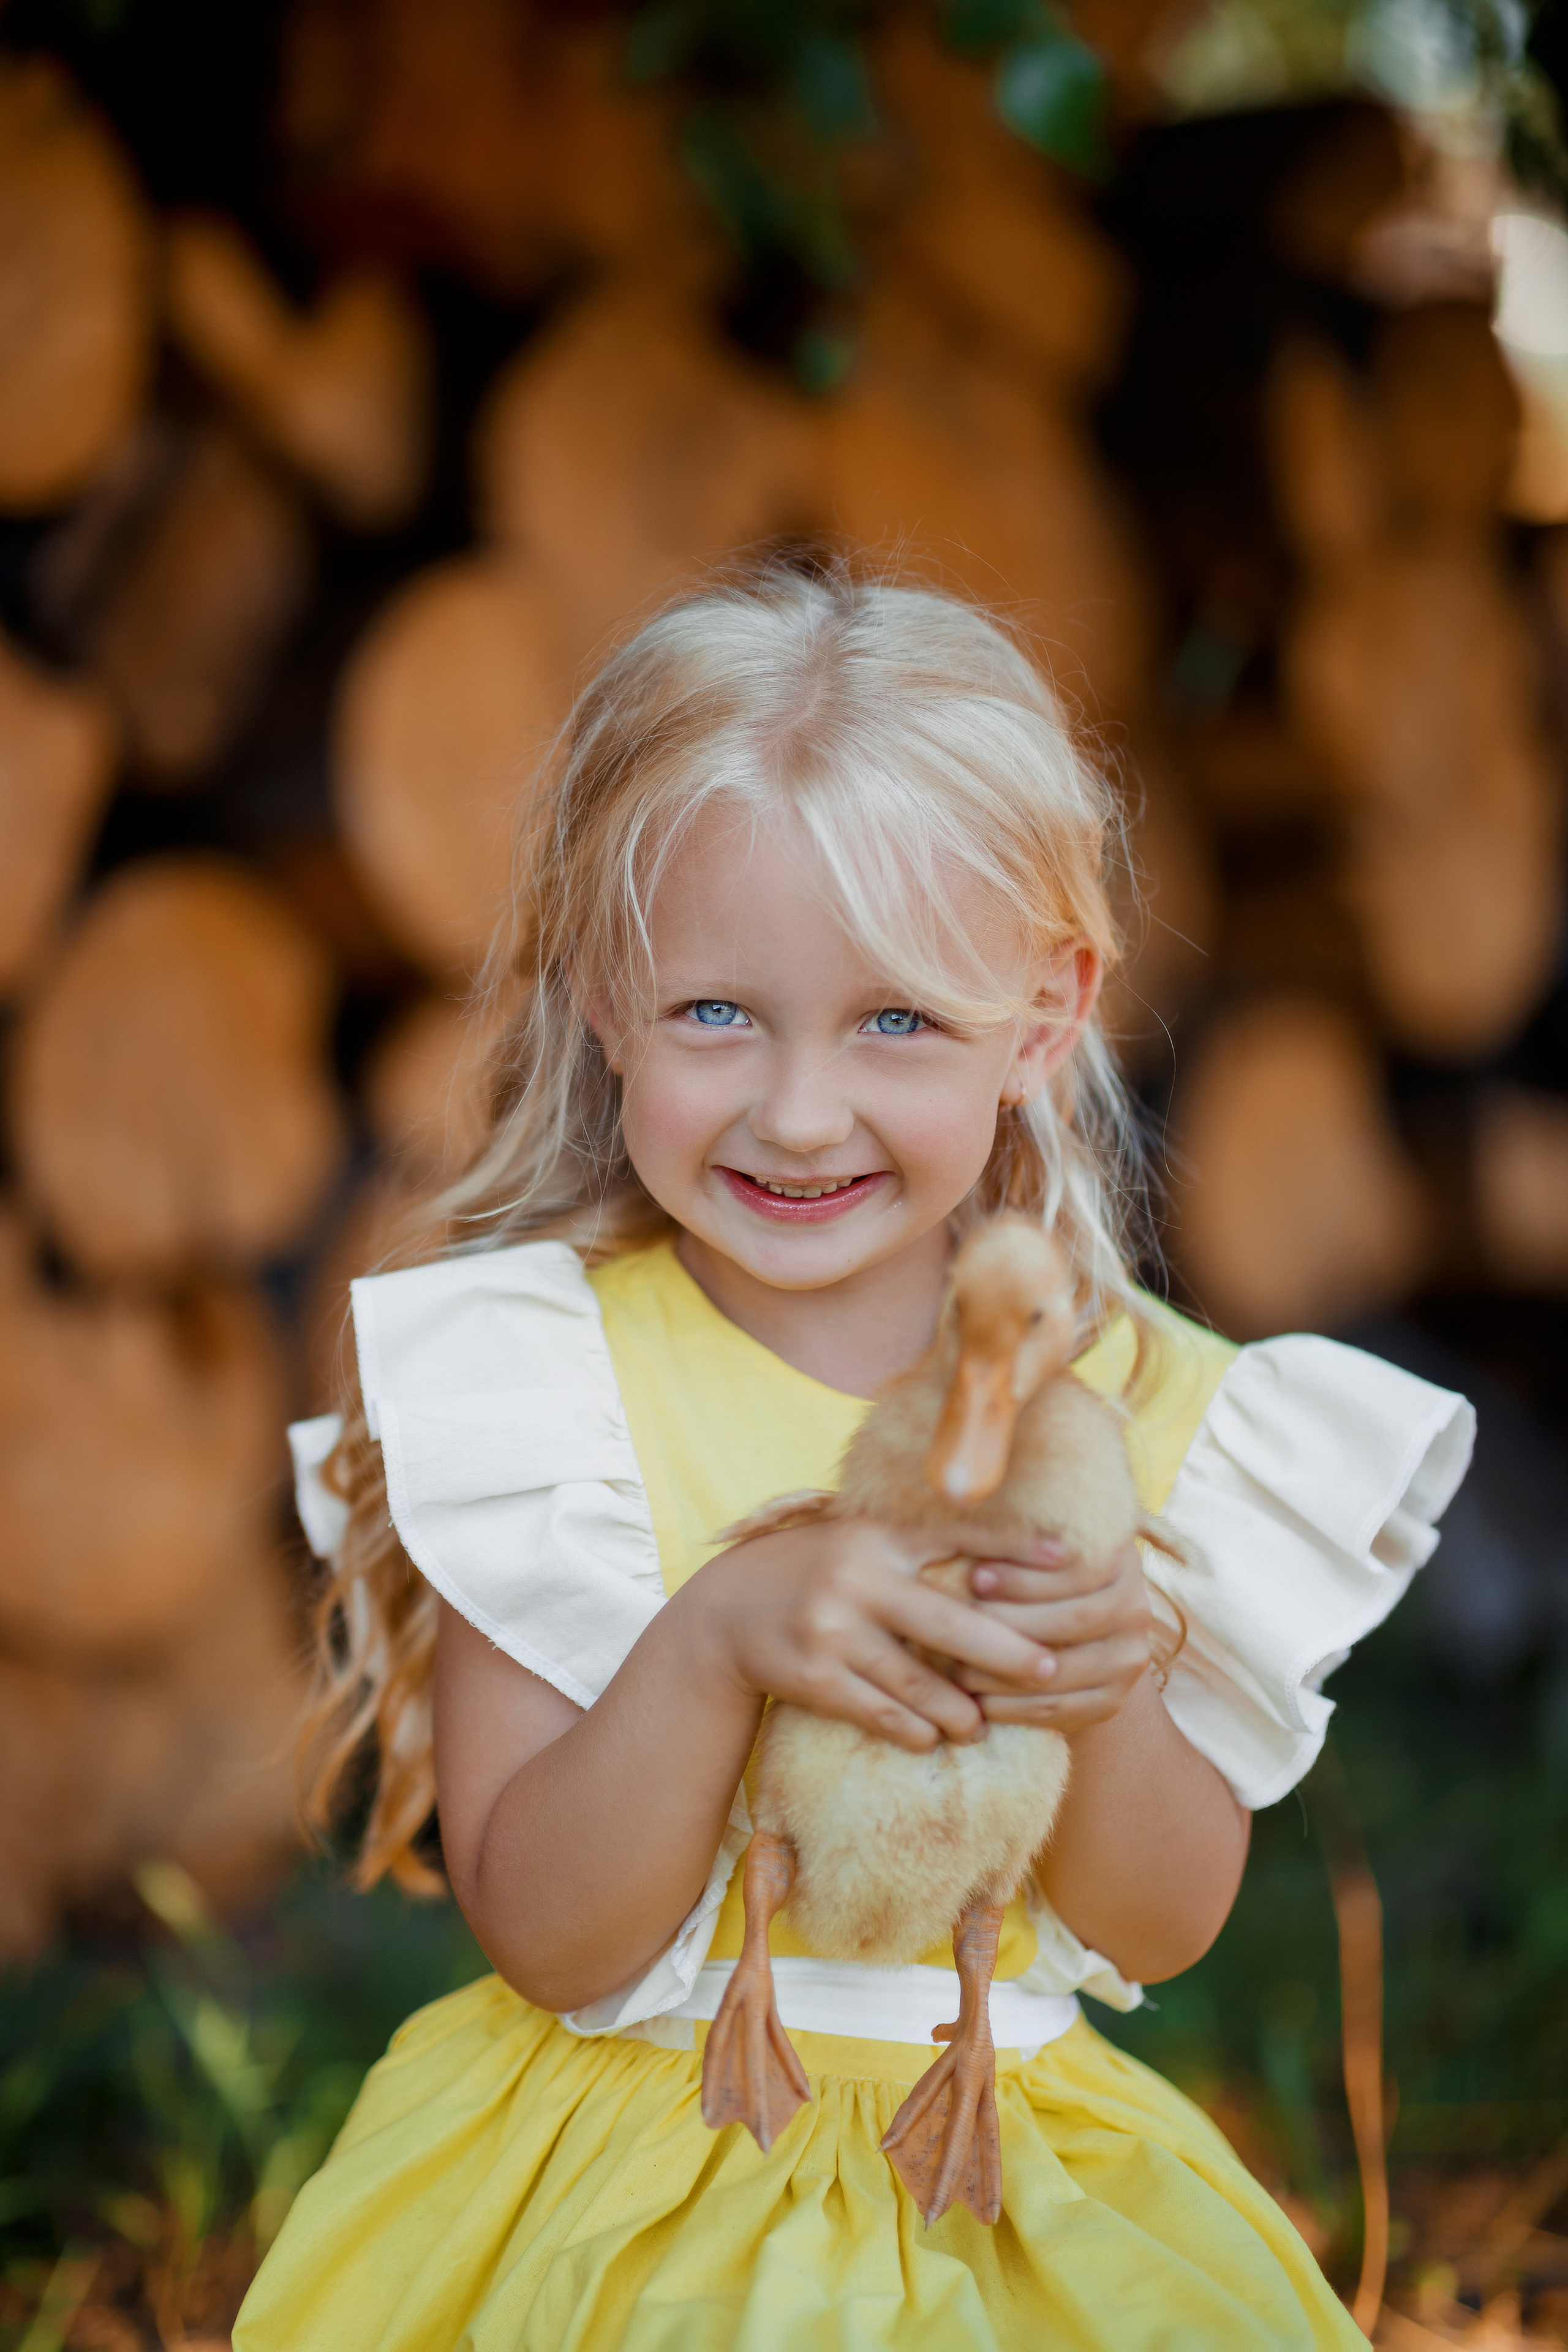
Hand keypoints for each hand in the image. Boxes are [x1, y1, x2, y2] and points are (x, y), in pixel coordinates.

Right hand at [682, 1516, 1061, 1753]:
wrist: (723, 1615)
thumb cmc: (811, 1572)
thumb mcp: (857, 1541)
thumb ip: (916, 1545)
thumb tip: (1001, 1561)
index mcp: (875, 1536)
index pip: (957, 1537)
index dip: (1014, 1548)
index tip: (1068, 1558)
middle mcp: (858, 1579)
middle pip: (953, 1624)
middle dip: (1008, 1653)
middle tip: (1049, 1669)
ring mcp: (834, 1630)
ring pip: (921, 1682)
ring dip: (962, 1710)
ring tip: (984, 1722)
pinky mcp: (815, 1679)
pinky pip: (884, 1714)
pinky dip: (917, 1729)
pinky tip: (935, 1735)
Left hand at [956, 1536, 1151, 1734]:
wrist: (1079, 1638)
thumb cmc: (1040, 1581)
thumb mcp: (1039, 1553)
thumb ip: (1019, 1540)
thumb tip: (965, 1516)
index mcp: (1121, 1562)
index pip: (1079, 1572)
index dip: (1026, 1577)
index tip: (975, 1577)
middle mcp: (1136, 1610)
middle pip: (1071, 1621)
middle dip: (1008, 1623)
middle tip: (957, 1626)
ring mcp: (1129, 1660)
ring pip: (1060, 1671)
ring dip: (1001, 1671)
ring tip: (954, 1667)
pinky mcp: (1113, 1702)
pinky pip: (1059, 1710)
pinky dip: (1012, 1708)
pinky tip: (976, 1701)